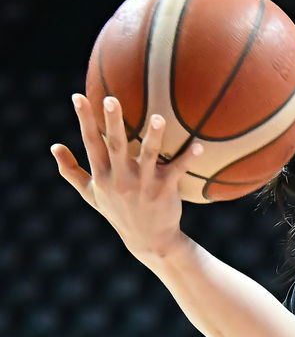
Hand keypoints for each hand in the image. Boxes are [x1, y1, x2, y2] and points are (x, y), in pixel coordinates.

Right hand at [51, 95, 202, 261]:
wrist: (149, 240)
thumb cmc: (118, 211)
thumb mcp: (91, 194)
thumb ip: (71, 171)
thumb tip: (54, 146)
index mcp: (103, 176)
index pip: (91, 143)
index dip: (84, 120)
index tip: (78, 96)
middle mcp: (121, 179)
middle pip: (116, 146)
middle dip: (113, 122)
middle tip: (111, 98)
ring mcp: (144, 185)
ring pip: (149, 156)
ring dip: (154, 137)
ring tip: (159, 117)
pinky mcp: (165, 191)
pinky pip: (177, 171)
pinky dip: (188, 158)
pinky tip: (199, 145)